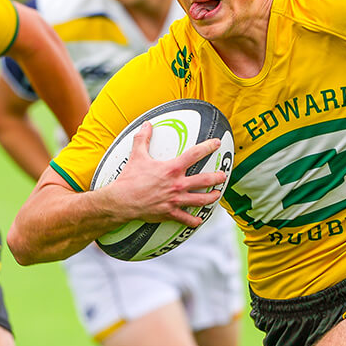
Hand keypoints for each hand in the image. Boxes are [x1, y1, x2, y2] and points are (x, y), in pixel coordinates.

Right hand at [107, 122, 226, 226]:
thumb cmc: (130, 178)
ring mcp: (176, 200)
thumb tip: (146, 125)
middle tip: (223, 175)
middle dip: (217, 177)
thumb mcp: (137, 155)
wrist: (123, 200)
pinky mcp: (170, 213)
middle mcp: (177, 184)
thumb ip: (143, 139)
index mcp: (172, 169)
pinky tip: (199, 220)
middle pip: (205, 180)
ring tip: (216, 195)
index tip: (216, 144)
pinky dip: (194, 221)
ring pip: (201, 200)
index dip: (208, 147)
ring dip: (211, 198)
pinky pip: (186, 219)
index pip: (195, 154)